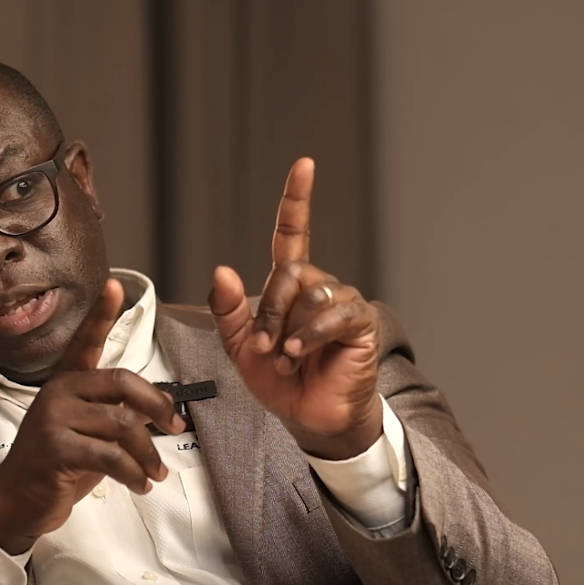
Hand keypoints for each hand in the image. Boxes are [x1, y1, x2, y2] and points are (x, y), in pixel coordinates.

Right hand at [0, 279, 186, 554]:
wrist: (16, 502)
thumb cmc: (56, 466)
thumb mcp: (88, 434)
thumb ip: (115, 416)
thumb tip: (160, 413)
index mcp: (66, 382)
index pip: (86, 341)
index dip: (101, 313)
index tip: (115, 285)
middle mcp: (58, 392)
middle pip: (121, 382)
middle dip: (157, 406)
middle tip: (175, 428)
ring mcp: (53, 419)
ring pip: (122, 425)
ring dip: (147, 454)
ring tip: (155, 474)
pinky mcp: (55, 448)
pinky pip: (110, 456)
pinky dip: (133, 474)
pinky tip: (139, 486)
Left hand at [208, 158, 382, 459]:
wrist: (308, 417)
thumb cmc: (280, 381)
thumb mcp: (239, 347)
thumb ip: (228, 311)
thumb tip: (223, 270)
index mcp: (288, 288)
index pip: (292, 235)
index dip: (297, 201)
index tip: (304, 166)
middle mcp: (317, 289)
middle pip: (289, 272)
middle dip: (268, 311)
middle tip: (261, 347)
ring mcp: (342, 304)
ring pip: (310, 292)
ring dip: (287, 330)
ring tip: (285, 359)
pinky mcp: (360, 324)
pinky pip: (334, 313)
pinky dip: (310, 335)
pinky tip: (300, 354)